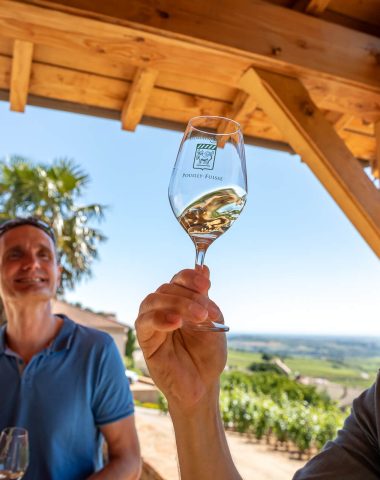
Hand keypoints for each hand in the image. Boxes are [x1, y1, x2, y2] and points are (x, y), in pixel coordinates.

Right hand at [135, 267, 226, 410]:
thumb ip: (205, 298)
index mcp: (181, 300)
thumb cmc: (208, 354)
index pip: (179, 279)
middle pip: (167, 288)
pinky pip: (144, 322)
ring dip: (176, 304)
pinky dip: (160, 318)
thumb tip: (203, 267)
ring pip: (153, 300)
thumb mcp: (213, 323)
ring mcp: (153, 322)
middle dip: (189, 297)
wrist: (203, 384)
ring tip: (197, 318)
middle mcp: (164, 307)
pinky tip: (176, 323)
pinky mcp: (145, 339)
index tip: (206, 285)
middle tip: (206, 313)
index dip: (190, 277)